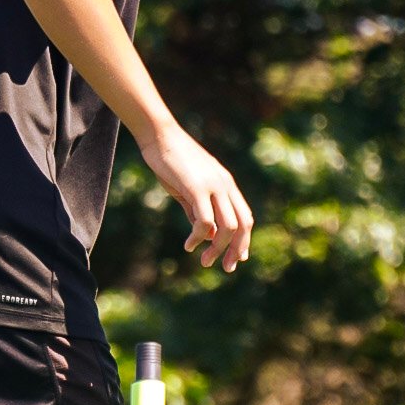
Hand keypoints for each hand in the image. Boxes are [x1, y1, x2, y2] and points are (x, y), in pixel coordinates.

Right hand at [143, 126, 253, 272]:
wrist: (159, 136)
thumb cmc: (171, 161)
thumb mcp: (189, 189)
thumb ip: (199, 211)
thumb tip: (208, 235)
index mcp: (226, 184)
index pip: (245, 217)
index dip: (244, 240)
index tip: (237, 259)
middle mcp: (225, 185)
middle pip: (242, 225)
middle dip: (237, 250)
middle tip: (225, 267)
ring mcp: (213, 186)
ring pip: (227, 226)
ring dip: (218, 248)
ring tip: (205, 260)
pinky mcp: (197, 188)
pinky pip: (205, 221)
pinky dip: (199, 237)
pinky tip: (189, 245)